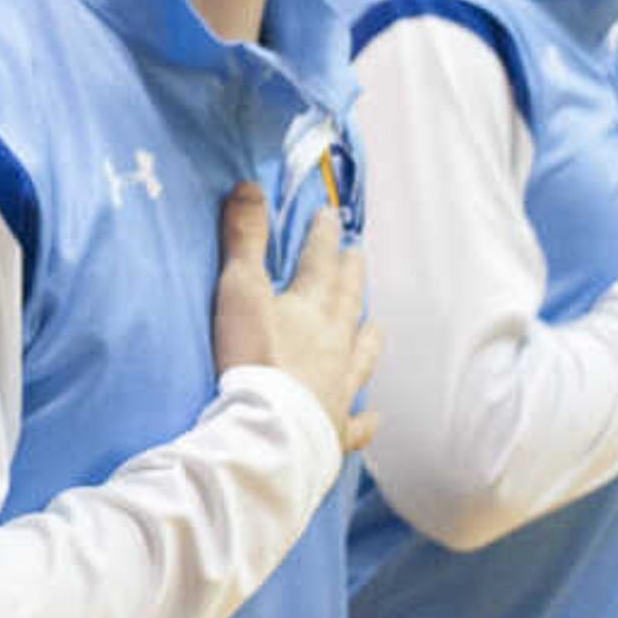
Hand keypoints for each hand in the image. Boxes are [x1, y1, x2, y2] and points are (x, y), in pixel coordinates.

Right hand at [213, 183, 379, 453]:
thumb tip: (250, 186)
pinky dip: (365, 419)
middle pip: (346, 302)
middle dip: (350, 276)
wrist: (271, 430)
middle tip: (357, 256)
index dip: (323, 236)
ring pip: (361, 356)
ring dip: (367, 339)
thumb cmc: (253, 358)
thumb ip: (244, 239)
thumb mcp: (241, 290)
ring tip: (376, 326)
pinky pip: (356, 422)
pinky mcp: (335, 428)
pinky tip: (374, 418)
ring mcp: (339, 387)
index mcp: (312, 307)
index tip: (330, 215)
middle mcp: (335, 344)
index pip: (320, 261)